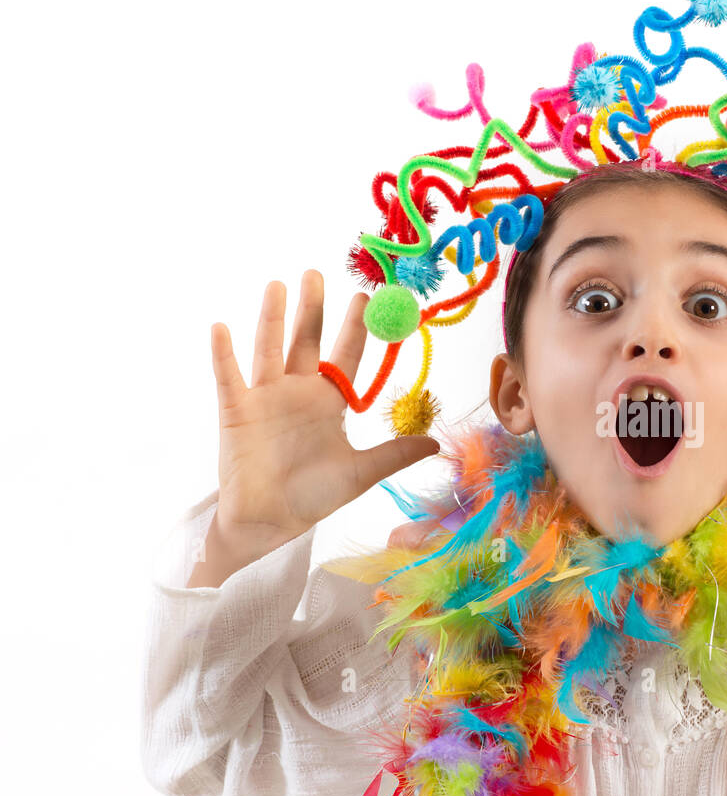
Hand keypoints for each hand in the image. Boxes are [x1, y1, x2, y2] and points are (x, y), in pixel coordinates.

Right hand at [208, 270, 439, 552]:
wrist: (271, 522)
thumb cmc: (314, 497)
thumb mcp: (361, 473)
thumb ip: (395, 454)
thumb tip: (436, 442)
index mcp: (328, 402)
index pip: (345, 356)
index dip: (355, 328)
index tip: (366, 297)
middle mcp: (297, 392)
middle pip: (306, 341)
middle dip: (312, 308)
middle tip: (317, 272)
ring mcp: (265, 399)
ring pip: (269, 349)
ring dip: (272, 318)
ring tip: (278, 285)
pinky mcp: (236, 412)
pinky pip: (229, 378)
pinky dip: (224, 354)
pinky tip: (221, 327)